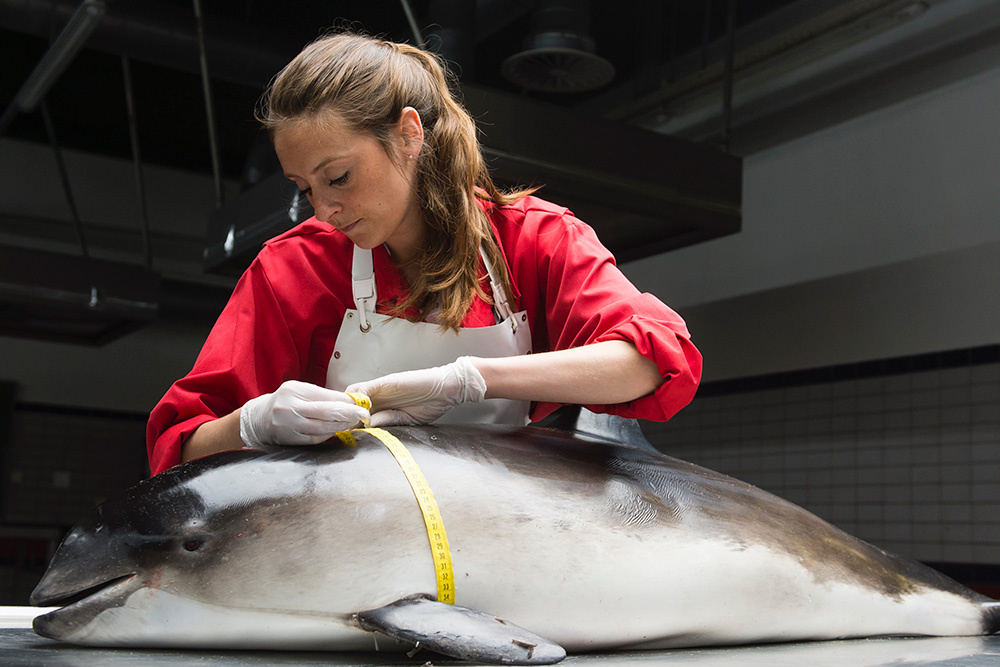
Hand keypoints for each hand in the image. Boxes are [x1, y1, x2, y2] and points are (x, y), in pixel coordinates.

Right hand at [240, 380, 369, 446]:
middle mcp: (289, 407)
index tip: (361, 403)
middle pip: (325, 412)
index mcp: (294, 391)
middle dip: (348, 413)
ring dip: (341, 426)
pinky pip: (314, 439)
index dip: (346, 401)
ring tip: (354, 422)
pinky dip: (329, 435)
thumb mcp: (299, 390)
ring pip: (321, 428)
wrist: (259, 419)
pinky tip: (339, 430)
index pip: (325, 396)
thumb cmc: (285, 401)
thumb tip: (350, 400)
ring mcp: (288, 425)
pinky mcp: (290, 439)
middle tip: (363, 414)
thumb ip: (322, 395)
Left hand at [345, 357, 486, 426]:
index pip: (358, 412)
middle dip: (344, 415)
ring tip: (346, 421)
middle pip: (351, 404)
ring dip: (348, 407)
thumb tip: (369, 426)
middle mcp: (378, 396)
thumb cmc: (431, 403)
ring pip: (352, 395)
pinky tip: (357, 410)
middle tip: (338, 428)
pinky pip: (363, 389)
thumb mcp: (405, 419)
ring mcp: (379, 388)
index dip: (349, 421)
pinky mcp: (384, 383)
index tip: (344, 432)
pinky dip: (357, 398)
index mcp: (383, 405)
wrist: (447, 388)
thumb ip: (387, 421)